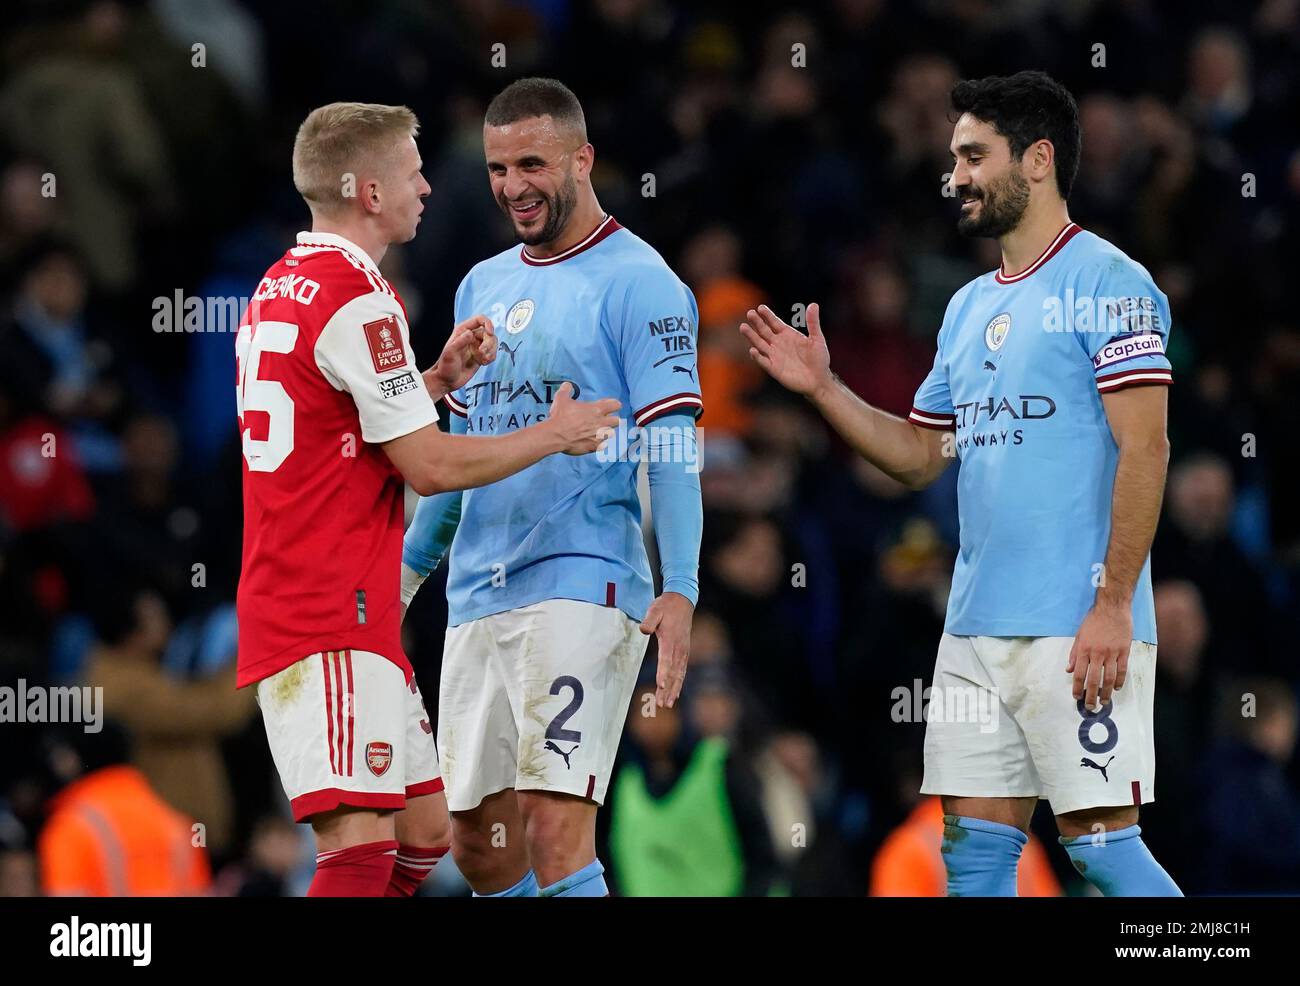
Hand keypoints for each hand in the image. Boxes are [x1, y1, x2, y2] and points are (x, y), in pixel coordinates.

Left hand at [425, 314, 496, 397]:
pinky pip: (492, 353)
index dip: (488, 324)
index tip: (490, 333)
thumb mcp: (450, 353)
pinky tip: (483, 363)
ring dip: (491, 351)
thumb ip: (460, 342)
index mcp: (463, 331)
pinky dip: (491, 358)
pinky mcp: (481, 356)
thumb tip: (470, 333)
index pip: (480, 319)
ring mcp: (476, 346)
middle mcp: (471, 337)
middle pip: (489, 333)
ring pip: (493, 343)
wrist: (447, 381)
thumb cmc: (445, 367)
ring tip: (483, 359)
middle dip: (489, 343)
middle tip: (482, 353)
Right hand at [544, 381, 620, 454]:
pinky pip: (603, 446)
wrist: (555, 435)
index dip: (613, 404)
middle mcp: (601, 423)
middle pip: (617, 421)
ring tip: (598, 431)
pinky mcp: (593, 447)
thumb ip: (566, 389)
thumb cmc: (559, 416)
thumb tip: (568, 385)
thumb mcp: (561, 398)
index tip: (608, 406)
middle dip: (612, 419)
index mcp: (596, 409)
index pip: (616, 405)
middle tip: (604, 419)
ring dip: (606, 432)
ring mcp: (598, 436)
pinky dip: (599, 444)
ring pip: (611, 433)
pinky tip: (592, 441)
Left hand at [640, 592, 693, 707]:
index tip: (660, 686)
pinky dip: (678, 683)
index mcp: (670, 639)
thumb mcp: (655, 609)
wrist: (682, 600)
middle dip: (667, 689)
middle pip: (673, 672)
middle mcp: (679, 648)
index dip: (663, 673)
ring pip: (678, 674)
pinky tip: (674, 694)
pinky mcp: (684, 652)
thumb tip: (644, 629)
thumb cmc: (666, 606)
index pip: (666, 659)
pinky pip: (682, 671)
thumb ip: (649, 620)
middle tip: (661, 705)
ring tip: (667, 704)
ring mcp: (683, 651)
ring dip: (673, 690)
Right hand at [739, 303, 832, 398]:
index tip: (760, 308)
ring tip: (743, 327)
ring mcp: (774, 356)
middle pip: (764, 331)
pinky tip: (753, 350)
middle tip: (750, 313)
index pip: (774, 322)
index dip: (767, 315)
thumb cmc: (819, 359)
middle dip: (757, 322)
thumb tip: (813, 304)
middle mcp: (778, 344)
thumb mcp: (817, 339)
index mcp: (787, 335)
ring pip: (760, 344)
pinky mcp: (774, 369)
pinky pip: (763, 362)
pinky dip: (758, 356)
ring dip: (752, 336)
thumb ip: (813, 323)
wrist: (819, 380)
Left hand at [1067, 598, 1132, 711]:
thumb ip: (1074, 653)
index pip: (1079, 674)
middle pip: (1093, 679)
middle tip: (1090, 706)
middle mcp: (1097, 653)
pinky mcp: (1124, 651)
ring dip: (1106, 692)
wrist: (1112, 607)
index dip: (1077, 687)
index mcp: (1084, 649)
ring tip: (1104, 701)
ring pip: (1109, 678)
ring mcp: (1112, 653)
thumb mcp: (1079, 635)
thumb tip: (1069, 669)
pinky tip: (1117, 688)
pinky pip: (1122, 670)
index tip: (1076, 697)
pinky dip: (1119, 681)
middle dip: (1091, 695)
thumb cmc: (1094, 620)